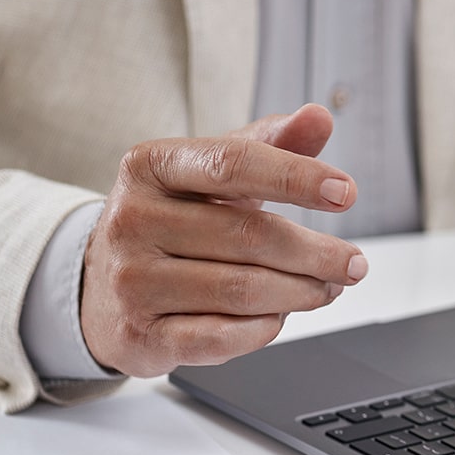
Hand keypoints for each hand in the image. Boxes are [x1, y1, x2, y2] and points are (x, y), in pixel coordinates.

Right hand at [82, 104, 370, 375]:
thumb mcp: (211, 174)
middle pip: (249, 235)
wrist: (101, 288)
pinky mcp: (140, 334)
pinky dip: (264, 329)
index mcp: (150, 165)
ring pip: (242, 290)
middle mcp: (131, 219)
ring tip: (327, 289)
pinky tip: (280, 317)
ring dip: (301, 293)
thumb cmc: (173, 221)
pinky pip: (222, 337)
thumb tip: (319, 117)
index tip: (347, 193)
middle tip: (352, 264)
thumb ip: (268, 144)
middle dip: (316, 254)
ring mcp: (131, 280)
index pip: (234, 164)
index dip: (297, 177)